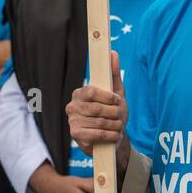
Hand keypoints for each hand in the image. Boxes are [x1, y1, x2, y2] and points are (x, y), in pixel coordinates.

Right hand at [66, 50, 127, 173]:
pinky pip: (97, 135)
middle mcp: (72, 106)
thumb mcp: (116, 93)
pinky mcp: (76, 136)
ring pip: (99, 122)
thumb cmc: (113, 113)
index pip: (91, 91)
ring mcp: (72, 121)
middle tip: (119, 116)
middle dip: (114, 113)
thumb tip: (113, 53)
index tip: (118, 101)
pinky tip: (114, 136)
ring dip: (114, 126)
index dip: (107, 97)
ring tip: (118, 127)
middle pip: (96, 108)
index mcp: (80, 93)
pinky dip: (110, 136)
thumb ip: (113, 74)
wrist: (112, 139)